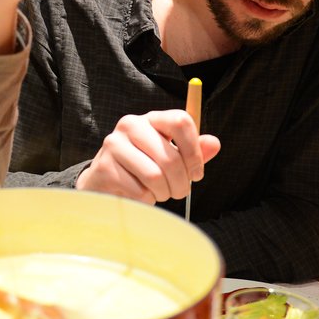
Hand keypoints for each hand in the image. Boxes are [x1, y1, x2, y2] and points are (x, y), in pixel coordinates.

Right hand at [77, 110, 219, 204]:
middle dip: (181, 183)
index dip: (194, 152)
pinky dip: (147, 200)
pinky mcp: (104, 167)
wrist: (106, 181)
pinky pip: (139, 191)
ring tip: (161, 193)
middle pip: (170, 156)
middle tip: (180, 192)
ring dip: (164, 192)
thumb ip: (194, 151)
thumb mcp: (171, 156)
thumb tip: (214, 144)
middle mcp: (131, 125)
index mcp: (151, 119)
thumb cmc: (144, 167)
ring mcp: (114, 145)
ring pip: (154, 176)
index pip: (181, 121)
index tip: (197, 173)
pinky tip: (142, 195)